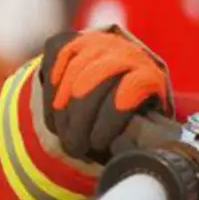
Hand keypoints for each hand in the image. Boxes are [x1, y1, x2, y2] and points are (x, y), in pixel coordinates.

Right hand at [40, 30, 170, 160]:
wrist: (115, 75)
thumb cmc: (130, 113)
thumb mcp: (143, 124)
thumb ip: (137, 135)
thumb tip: (126, 158)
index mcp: (147, 74)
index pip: (126, 92)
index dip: (108, 122)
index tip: (98, 144)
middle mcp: (123, 51)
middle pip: (93, 85)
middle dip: (79, 122)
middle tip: (74, 147)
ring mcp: (95, 42)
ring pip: (72, 75)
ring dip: (63, 111)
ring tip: (63, 135)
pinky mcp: (67, 40)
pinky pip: (54, 63)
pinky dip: (51, 91)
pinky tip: (54, 114)